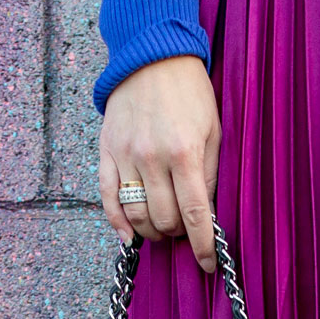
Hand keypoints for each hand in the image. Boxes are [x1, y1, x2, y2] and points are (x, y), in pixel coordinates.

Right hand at [99, 56, 221, 273]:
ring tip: (163, 226)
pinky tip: (129, 237)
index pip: (194, 215)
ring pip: (137, 215)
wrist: (151, 55)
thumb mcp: (213, 131)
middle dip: (178, 233)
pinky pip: (107, 197)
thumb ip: (210, 175)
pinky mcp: (106, 151)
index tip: (209, 263)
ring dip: (152, 230)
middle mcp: (151, 158)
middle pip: (164, 220)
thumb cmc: (190, 94)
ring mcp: (125, 155)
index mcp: (183, 153)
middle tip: (185, 227)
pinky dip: (118, 222)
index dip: (204, 245)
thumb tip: (207, 215)